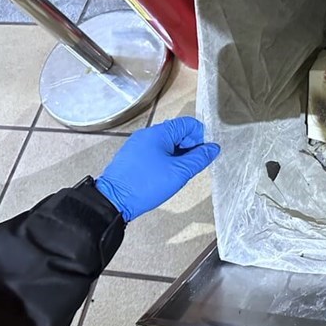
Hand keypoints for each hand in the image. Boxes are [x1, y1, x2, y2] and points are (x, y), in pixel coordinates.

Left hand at [95, 117, 220, 221]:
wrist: (112, 201)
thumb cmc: (145, 185)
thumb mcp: (179, 172)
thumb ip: (199, 158)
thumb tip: (213, 148)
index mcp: (159, 133)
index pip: (189, 124)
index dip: (200, 137)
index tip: (202, 155)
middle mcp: (147, 134)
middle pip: (178, 132)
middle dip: (190, 147)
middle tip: (191, 166)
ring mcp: (138, 145)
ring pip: (167, 143)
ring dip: (178, 155)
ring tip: (178, 173)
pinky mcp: (133, 156)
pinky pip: (156, 151)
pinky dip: (165, 160)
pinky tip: (165, 175)